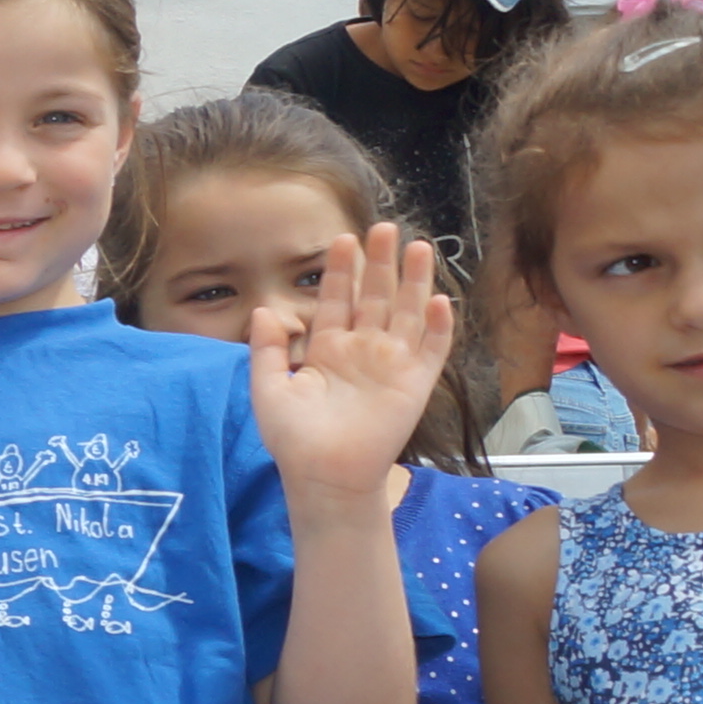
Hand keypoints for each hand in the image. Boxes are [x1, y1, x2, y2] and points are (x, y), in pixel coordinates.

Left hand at [248, 222, 456, 498]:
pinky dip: (438, 326)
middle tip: (384, 227)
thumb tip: (263, 309)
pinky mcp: (415, 384)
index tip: (343, 238)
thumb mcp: (268, 388)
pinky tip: (439, 299)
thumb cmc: (293, 438)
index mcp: (327, 349)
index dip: (341, 270)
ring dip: (414, 282)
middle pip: (375, 297)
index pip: (337, 299)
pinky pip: (432, 350)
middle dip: (380, 263)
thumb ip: (266, 349)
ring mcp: (391, 365)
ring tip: (417, 247)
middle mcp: (362, 350)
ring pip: (407, 313)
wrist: (322, 476)